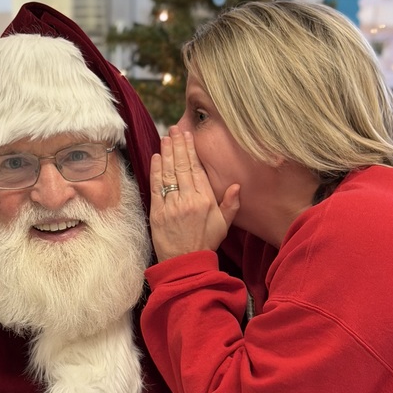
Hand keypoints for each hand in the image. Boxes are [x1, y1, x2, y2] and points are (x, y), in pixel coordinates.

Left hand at [148, 126, 239, 261]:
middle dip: (178, 145)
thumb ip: (231, 204)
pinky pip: (156, 187)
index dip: (191, 151)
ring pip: (169, 173)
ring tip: (165, 137)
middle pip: (182, 166)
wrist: (186, 264)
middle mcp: (189, 200)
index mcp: (206, 200)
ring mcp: (172, 205)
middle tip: (174, 129)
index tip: (188, 136)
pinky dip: (155, 171)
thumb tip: (236, 185)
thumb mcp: (224, 225)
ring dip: (166, 153)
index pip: (197, 169)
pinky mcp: (158, 213)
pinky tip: (155, 157)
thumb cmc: (205, 244)